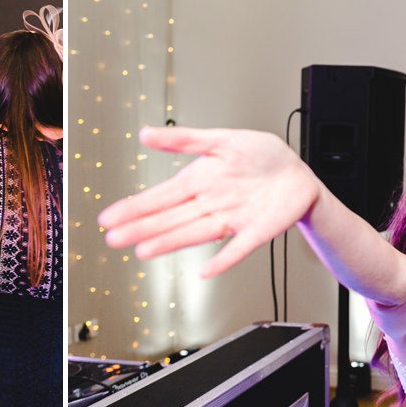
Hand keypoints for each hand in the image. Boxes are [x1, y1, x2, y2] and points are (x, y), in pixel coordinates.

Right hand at [98, 126, 321, 277]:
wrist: (297, 175)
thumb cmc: (263, 157)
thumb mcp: (223, 139)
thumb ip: (186, 140)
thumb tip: (145, 135)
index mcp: (200, 181)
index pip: (160, 196)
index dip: (134, 207)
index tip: (108, 218)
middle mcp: (210, 204)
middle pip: (170, 218)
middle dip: (141, 228)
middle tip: (113, 239)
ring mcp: (231, 220)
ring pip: (194, 233)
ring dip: (170, 242)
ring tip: (143, 251)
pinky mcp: (256, 232)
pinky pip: (238, 249)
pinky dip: (223, 260)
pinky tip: (205, 271)